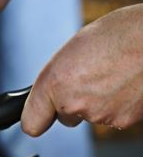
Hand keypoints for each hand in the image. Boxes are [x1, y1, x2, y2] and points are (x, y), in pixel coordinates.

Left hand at [21, 4, 142, 135]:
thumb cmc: (122, 33)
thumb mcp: (75, 48)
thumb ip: (59, 75)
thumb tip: (53, 90)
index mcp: (55, 82)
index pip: (31, 123)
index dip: (37, 118)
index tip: (40, 115)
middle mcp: (73, 102)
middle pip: (64, 116)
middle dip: (73, 102)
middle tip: (91, 77)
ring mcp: (99, 114)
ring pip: (90, 115)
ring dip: (98, 101)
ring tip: (113, 74)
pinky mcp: (122, 121)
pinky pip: (113, 116)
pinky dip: (118, 104)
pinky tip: (126, 83)